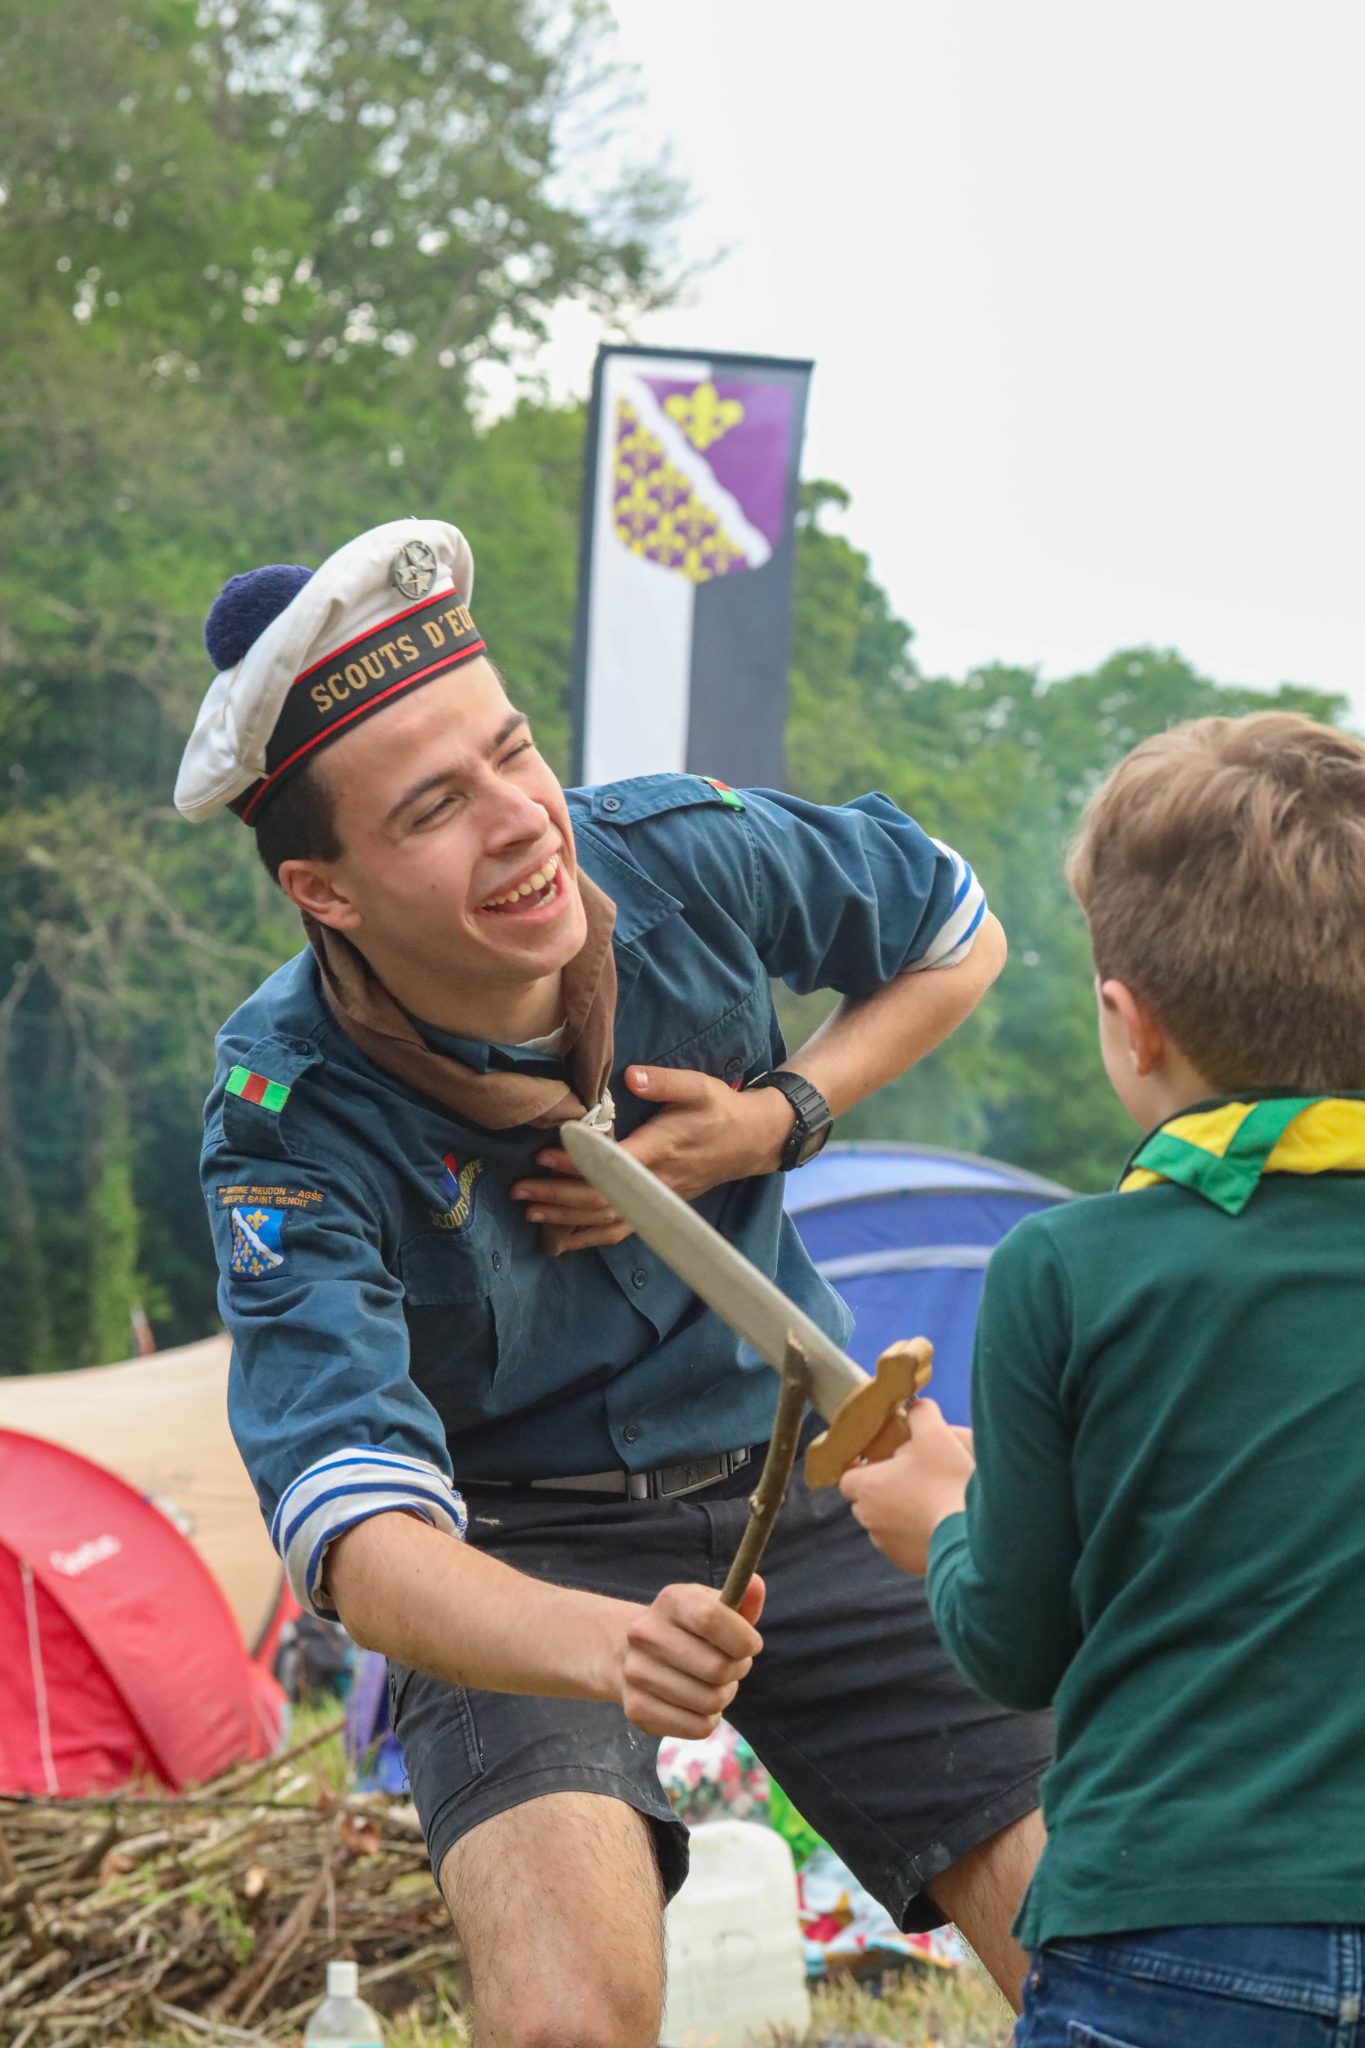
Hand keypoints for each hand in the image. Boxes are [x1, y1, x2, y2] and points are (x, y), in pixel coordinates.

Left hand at [510, 1064, 794, 1255]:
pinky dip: (587, 1237)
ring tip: (529, 1209)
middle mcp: (657, 1183)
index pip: (615, 1164)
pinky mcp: (656, 1210)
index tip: (544, 1156)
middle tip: (521, 1188)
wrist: (750, 1141)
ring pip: (606, 1220)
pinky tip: (558, 1238)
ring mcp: (656, 1202)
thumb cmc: (719, 1109)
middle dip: (559, 1195)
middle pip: (602, 1199)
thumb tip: (630, 1076)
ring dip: (566, 1218)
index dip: (579, 1164)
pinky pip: (619, 1231)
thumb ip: (663, 1081)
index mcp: (662, 1149)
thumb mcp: (697, 1085)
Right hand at [612, 1575, 765, 1738]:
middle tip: (733, 1665)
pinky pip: (698, 1728)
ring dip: (724, 1695)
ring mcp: (637, 1674)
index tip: (751, 1645)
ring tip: (714, 1683)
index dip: (743, 1638)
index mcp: (670, 1602)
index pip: (711, 1619)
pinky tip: (697, 1703)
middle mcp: (646, 1635)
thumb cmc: (686, 1628)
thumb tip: (757, 1585)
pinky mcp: (637, 1711)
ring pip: (711, 1702)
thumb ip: (741, 1600)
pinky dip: (708, 1719)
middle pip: (717, 1668)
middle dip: (737, 1670)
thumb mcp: (710, 1606)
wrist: (629, 1653)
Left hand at [839, 1399, 974, 1575]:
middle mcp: (869, 1519)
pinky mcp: (906, 1564)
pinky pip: (903, 1546)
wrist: (970, 1537)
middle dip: (882, 1491)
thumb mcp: (936, 1435)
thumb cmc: (946, 1482)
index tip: (880, 1462)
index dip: (862, 1469)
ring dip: (898, 1515)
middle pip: (865, 1501)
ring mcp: (887, 1546)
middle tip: (911, 1478)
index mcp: (868, 1487)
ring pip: (884, 1525)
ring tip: (929, 1502)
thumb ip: (921, 1414)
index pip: (847, 1478)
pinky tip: (938, 1524)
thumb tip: (916, 1405)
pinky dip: (914, 1536)